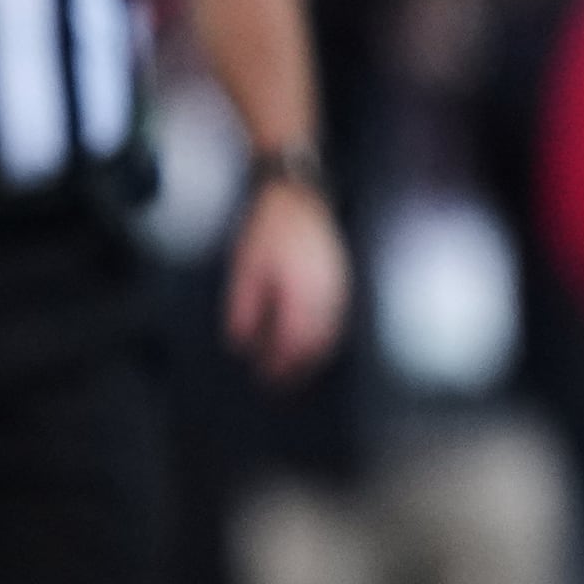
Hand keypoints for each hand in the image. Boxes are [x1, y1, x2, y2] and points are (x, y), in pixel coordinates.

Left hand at [224, 177, 347, 385]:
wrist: (298, 198)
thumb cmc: (269, 230)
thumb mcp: (244, 269)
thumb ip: (243, 308)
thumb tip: (241, 344)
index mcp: (301, 294)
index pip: (292, 344)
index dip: (279, 366)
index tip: (264, 381)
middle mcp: (327, 296)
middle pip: (315, 346)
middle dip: (297, 369)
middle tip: (278, 385)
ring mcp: (340, 289)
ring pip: (330, 336)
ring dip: (312, 357)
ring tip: (292, 371)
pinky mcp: (343, 283)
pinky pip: (338, 321)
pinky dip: (324, 339)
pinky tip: (309, 344)